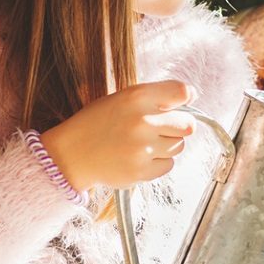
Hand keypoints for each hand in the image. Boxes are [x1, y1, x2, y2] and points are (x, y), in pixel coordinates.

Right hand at [39, 80, 195, 189]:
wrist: (72, 154)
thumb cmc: (99, 123)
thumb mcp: (123, 98)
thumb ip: (156, 96)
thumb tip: (192, 95)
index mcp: (137, 97)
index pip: (182, 92)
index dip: (185, 99)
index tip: (178, 105)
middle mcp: (142, 121)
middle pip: (188, 124)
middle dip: (177, 126)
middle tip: (157, 129)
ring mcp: (142, 148)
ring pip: (178, 146)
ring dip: (166, 145)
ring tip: (142, 143)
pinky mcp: (141, 171)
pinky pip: (168, 165)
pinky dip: (158, 162)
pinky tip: (138, 157)